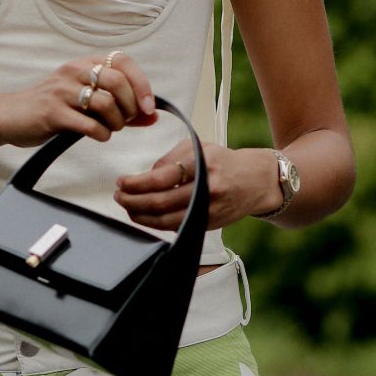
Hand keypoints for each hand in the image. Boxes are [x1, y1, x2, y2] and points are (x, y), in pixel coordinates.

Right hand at [0, 50, 159, 148]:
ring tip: (110, 129)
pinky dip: (101, 134)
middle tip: (125, 121)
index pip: (123, 61)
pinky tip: (98, 136)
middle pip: (118, 82)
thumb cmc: (52, 108)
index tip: (147, 107)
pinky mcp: (52, 112)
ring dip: (116, 123)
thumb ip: (120, 108)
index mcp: (84, 63)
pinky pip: (88, 124)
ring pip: (105, 103)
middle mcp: (73, 71)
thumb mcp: (85, 102)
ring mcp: (62, 91)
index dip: (142, 83)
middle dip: (130, 106)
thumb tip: (153, 116)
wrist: (9, 116)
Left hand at [114, 142, 281, 229]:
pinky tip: (144, 216)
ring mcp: (208, 209)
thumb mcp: (198, 148)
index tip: (121, 182)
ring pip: (165, 220)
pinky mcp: (208, 224)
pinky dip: (156, 223)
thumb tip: (143, 177)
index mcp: (203, 164)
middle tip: (119, 196)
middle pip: (159, 202)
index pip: (160, 177)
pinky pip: (176, 227)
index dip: (136, 183)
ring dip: (140, 215)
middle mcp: (207, 188)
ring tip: (127, 207)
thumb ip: (170, 160)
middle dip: (132, 200)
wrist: (256, 181)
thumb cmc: (224, 162)